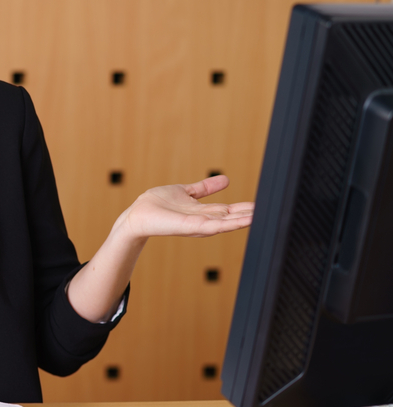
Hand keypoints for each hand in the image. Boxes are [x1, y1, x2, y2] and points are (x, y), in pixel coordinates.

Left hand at [119, 175, 253, 239]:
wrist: (138, 215)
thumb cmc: (157, 205)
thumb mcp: (186, 192)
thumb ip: (204, 188)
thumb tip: (226, 179)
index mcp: (202, 211)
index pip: (228, 210)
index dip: (244, 209)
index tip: (261, 206)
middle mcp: (202, 219)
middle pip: (230, 218)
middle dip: (248, 215)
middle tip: (269, 213)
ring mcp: (197, 224)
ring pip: (225, 223)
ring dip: (243, 220)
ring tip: (261, 217)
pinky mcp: (190, 226)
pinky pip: (213, 225)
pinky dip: (229, 224)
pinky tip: (243, 221)